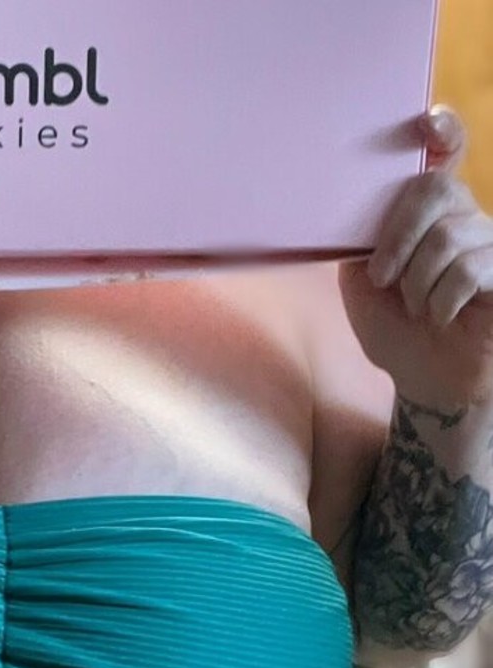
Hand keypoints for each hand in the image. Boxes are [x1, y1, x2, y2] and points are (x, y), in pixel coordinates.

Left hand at [339, 107, 492, 409]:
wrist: (426, 383)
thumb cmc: (396, 332)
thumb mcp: (361, 285)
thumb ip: (357, 242)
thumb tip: (349, 210)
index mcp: (429, 212)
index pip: (446, 151)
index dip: (441, 129)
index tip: (427, 124)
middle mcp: (466, 217)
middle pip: (436, 190)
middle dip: (399, 236)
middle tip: (383, 277)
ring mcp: (491, 243)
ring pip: (449, 237)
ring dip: (418, 283)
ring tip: (417, 309)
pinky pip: (472, 269)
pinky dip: (442, 301)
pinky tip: (440, 318)